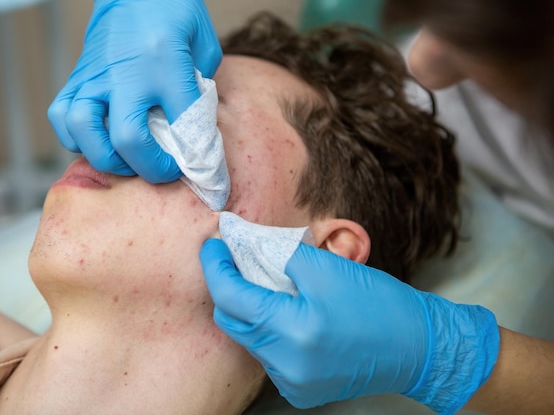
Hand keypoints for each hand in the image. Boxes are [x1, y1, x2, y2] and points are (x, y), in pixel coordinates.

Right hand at [48, 0, 221, 180]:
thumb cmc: (175, 15)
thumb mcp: (203, 47)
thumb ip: (199, 90)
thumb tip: (191, 133)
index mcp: (166, 64)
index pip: (181, 124)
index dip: (192, 153)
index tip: (195, 163)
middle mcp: (126, 74)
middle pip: (128, 139)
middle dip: (148, 167)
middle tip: (162, 169)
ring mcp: (96, 76)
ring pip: (83, 131)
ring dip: (106, 156)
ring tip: (126, 160)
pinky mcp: (78, 76)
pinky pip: (61, 115)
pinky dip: (75, 137)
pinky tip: (97, 140)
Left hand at [200, 239, 499, 413]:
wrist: (419, 347)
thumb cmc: (379, 304)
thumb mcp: (327, 267)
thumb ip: (278, 254)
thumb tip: (247, 244)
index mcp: (291, 332)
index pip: (232, 296)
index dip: (216, 267)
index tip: (213, 245)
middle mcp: (286, 365)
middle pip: (234, 321)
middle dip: (229, 287)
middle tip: (234, 259)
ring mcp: (292, 382)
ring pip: (250, 338)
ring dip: (251, 308)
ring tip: (265, 283)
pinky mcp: (301, 389)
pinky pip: (269, 355)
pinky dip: (268, 330)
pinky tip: (285, 312)